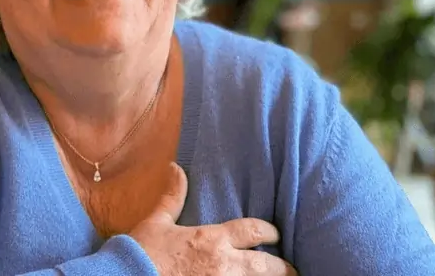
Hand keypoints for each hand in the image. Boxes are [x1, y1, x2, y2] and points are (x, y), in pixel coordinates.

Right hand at [129, 163, 296, 275]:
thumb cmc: (142, 252)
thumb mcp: (158, 222)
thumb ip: (173, 197)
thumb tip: (176, 168)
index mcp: (212, 239)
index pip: (252, 230)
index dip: (268, 231)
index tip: (275, 234)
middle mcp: (224, 264)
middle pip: (266, 265)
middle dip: (282, 268)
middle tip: (291, 270)